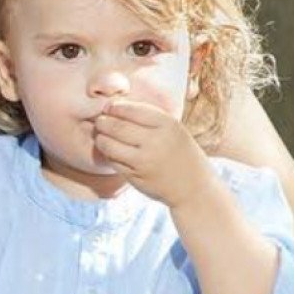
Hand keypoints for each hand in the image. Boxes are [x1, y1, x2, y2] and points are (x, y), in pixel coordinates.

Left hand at [93, 98, 213, 210]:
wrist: (194, 187)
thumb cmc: (180, 153)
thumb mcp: (174, 130)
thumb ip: (149, 117)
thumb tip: (114, 105)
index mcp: (168, 125)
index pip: (132, 110)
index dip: (116, 106)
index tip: (109, 107)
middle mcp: (156, 142)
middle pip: (116, 126)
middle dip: (103, 121)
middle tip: (100, 120)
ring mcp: (145, 161)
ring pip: (109, 145)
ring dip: (101, 138)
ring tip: (101, 135)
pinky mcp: (136, 176)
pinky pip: (112, 161)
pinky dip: (108, 154)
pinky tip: (111, 151)